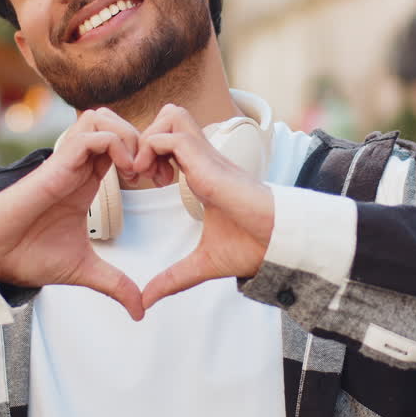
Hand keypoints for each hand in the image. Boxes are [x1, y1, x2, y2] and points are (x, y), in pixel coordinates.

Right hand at [0, 108, 144, 319]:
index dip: (148, 156)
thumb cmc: (30, 255)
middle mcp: (79, 165)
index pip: (123, 146)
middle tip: (157, 172)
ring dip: (128, 136)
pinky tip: (124, 170)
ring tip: (139, 168)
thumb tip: (139, 310)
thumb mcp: (85, 270)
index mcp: (88, 180)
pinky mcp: (57, 162)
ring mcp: (68, 160)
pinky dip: (114, 143)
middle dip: (144, 140)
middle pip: (116, 123)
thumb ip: (115, 284)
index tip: (162, 182)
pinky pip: (91, 133)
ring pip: (103, 118)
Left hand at [132, 104, 274, 310]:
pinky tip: (150, 178)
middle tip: (138, 170)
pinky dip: (153, 148)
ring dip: (149, 138)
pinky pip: (172, 136)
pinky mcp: (209, 162)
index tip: (140, 181)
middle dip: (145, 136)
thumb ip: (173, 278)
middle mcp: (204, 158)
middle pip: (170, 116)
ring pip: (171, 115)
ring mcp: (207, 156)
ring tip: (143, 171)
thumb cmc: (251, 247)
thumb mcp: (201, 264)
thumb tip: (147, 300)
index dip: (148, 153)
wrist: (278, 244)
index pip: (170, 140)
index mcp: (202, 173)